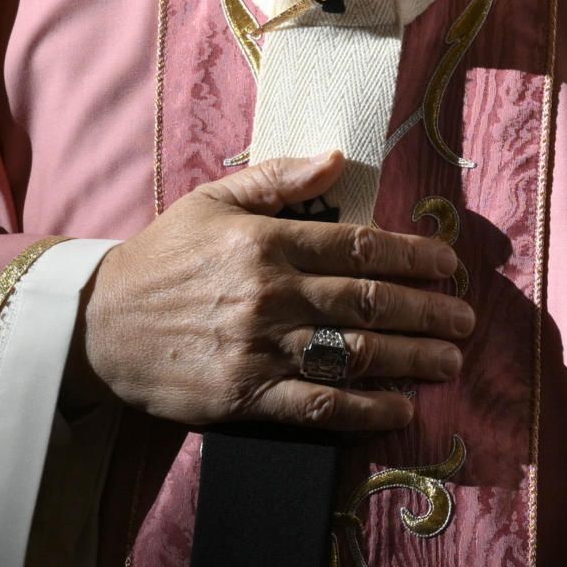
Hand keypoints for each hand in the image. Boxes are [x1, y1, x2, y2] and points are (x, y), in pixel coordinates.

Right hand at [69, 152, 472, 434]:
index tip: (449, 266)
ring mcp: (259, 348)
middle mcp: (269, 293)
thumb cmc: (163, 257)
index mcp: (266, 240)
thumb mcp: (212, 201)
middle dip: (428, 311)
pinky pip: (318, 406)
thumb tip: (336, 157)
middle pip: (369, 302)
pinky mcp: (245, 397)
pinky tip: (399, 408)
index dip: (414, 257)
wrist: (100, 326)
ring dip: (412, 359)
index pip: (360, 246)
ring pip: (354, 354)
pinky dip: (365, 409)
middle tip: (465, 320)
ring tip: (449, 362)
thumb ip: (278, 179)